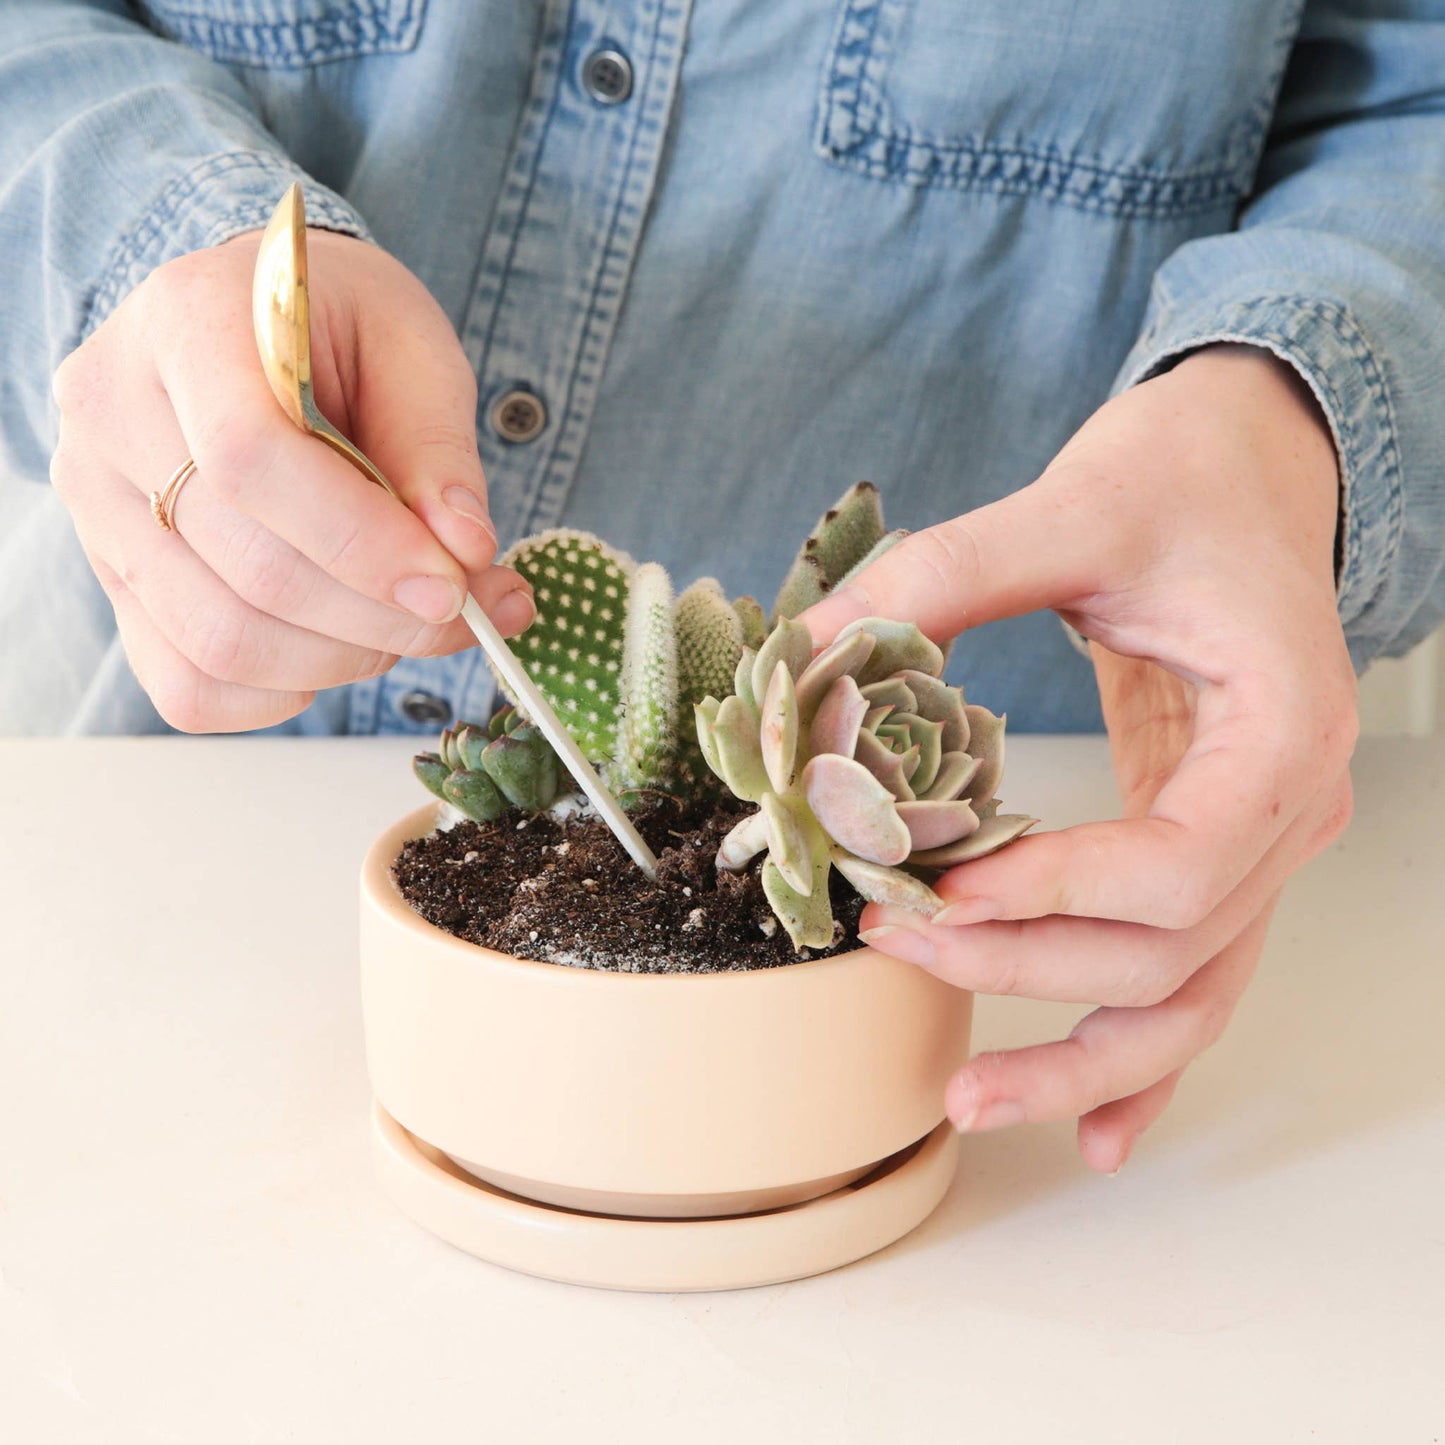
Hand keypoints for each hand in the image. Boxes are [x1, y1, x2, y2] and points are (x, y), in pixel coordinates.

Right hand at [50, 229, 532, 731]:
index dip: (362, 542)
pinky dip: (283, 692)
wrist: (249, 322)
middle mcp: (112, 416)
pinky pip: (188, 685)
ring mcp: (96, 508)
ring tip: (411, 622)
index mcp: (185, 321)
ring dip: (345, 659)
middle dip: (382, 617)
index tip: (454, 586)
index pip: (250, 458)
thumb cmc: (336, 327)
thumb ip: (439, 446)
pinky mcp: (112, 581)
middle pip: (248, 568)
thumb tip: (465, 552)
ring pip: (220, 641)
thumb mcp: (411, 346)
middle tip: (472, 613)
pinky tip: (339, 647)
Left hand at [804, 346, 1356, 1171]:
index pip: (1183, 867)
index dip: (1057, 894)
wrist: (1241, 476)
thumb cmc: (1177, 484)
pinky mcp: (1210, 853)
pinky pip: (1190, 980)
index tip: (941, 885)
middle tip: (896, 940)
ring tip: (969, 1096)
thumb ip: (942, 576)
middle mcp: (1289, 809)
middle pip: (1172, 953)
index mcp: (1281, 730)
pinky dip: (1140, 1063)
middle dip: (1023, 963)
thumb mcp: (1068, 509)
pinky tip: (1092, 1133)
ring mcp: (1260, 846)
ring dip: (1078, 1057)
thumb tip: (804, 651)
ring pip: (1187, 998)